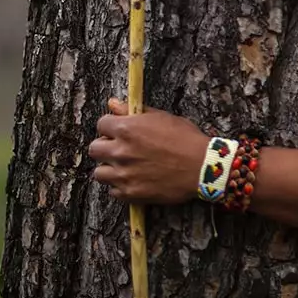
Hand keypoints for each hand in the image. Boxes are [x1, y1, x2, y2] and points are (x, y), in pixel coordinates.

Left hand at [88, 98, 208, 203]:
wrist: (203, 167)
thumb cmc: (186, 139)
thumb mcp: (162, 117)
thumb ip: (133, 111)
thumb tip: (113, 103)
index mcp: (127, 129)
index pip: (101, 124)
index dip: (110, 126)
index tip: (119, 131)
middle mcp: (120, 152)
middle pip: (94, 149)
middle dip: (105, 147)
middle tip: (121, 149)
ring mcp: (123, 174)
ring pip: (99, 173)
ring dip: (110, 169)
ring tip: (126, 168)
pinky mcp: (130, 193)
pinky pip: (113, 192)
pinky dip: (121, 187)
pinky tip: (135, 181)